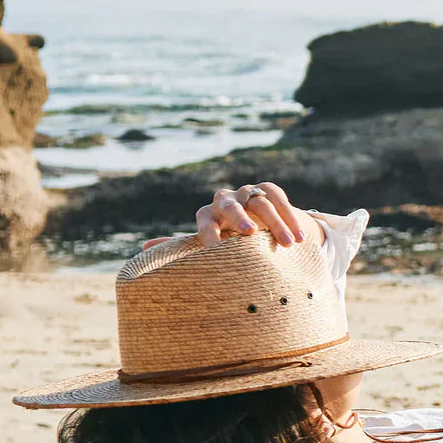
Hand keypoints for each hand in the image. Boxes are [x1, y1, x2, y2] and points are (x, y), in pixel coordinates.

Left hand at [142, 182, 310, 250]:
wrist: (258, 228)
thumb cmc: (227, 245)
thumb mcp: (207, 249)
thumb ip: (182, 248)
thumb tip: (142, 249)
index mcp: (207, 217)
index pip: (204, 222)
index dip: (209, 236)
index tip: (218, 252)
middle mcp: (224, 201)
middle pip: (229, 205)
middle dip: (239, 218)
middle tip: (251, 234)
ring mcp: (247, 193)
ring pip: (259, 202)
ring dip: (275, 223)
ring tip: (289, 245)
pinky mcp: (268, 190)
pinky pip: (278, 198)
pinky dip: (289, 216)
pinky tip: (300, 237)